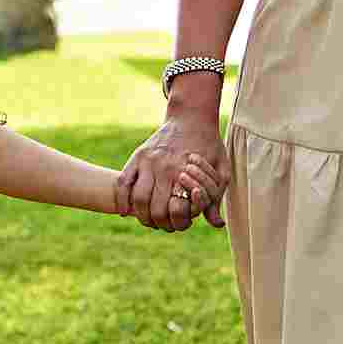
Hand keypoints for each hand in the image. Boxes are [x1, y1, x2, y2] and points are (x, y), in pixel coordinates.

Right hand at [122, 116, 226, 231]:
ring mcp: (148, 161)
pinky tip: (126, 211)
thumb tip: (216, 223)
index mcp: (185, 173)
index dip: (177, 223)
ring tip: (146, 220)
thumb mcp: (221, 170)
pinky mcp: (138, 156)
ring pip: (138, 198)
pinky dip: (122, 200)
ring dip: (141, 215)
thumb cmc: (209, 146)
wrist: (192, 118)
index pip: (176, 211)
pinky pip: (123, 182)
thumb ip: (215, 198)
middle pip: (155, 209)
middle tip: (161, 225)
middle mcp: (164, 168)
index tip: (177, 225)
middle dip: (158, 223)